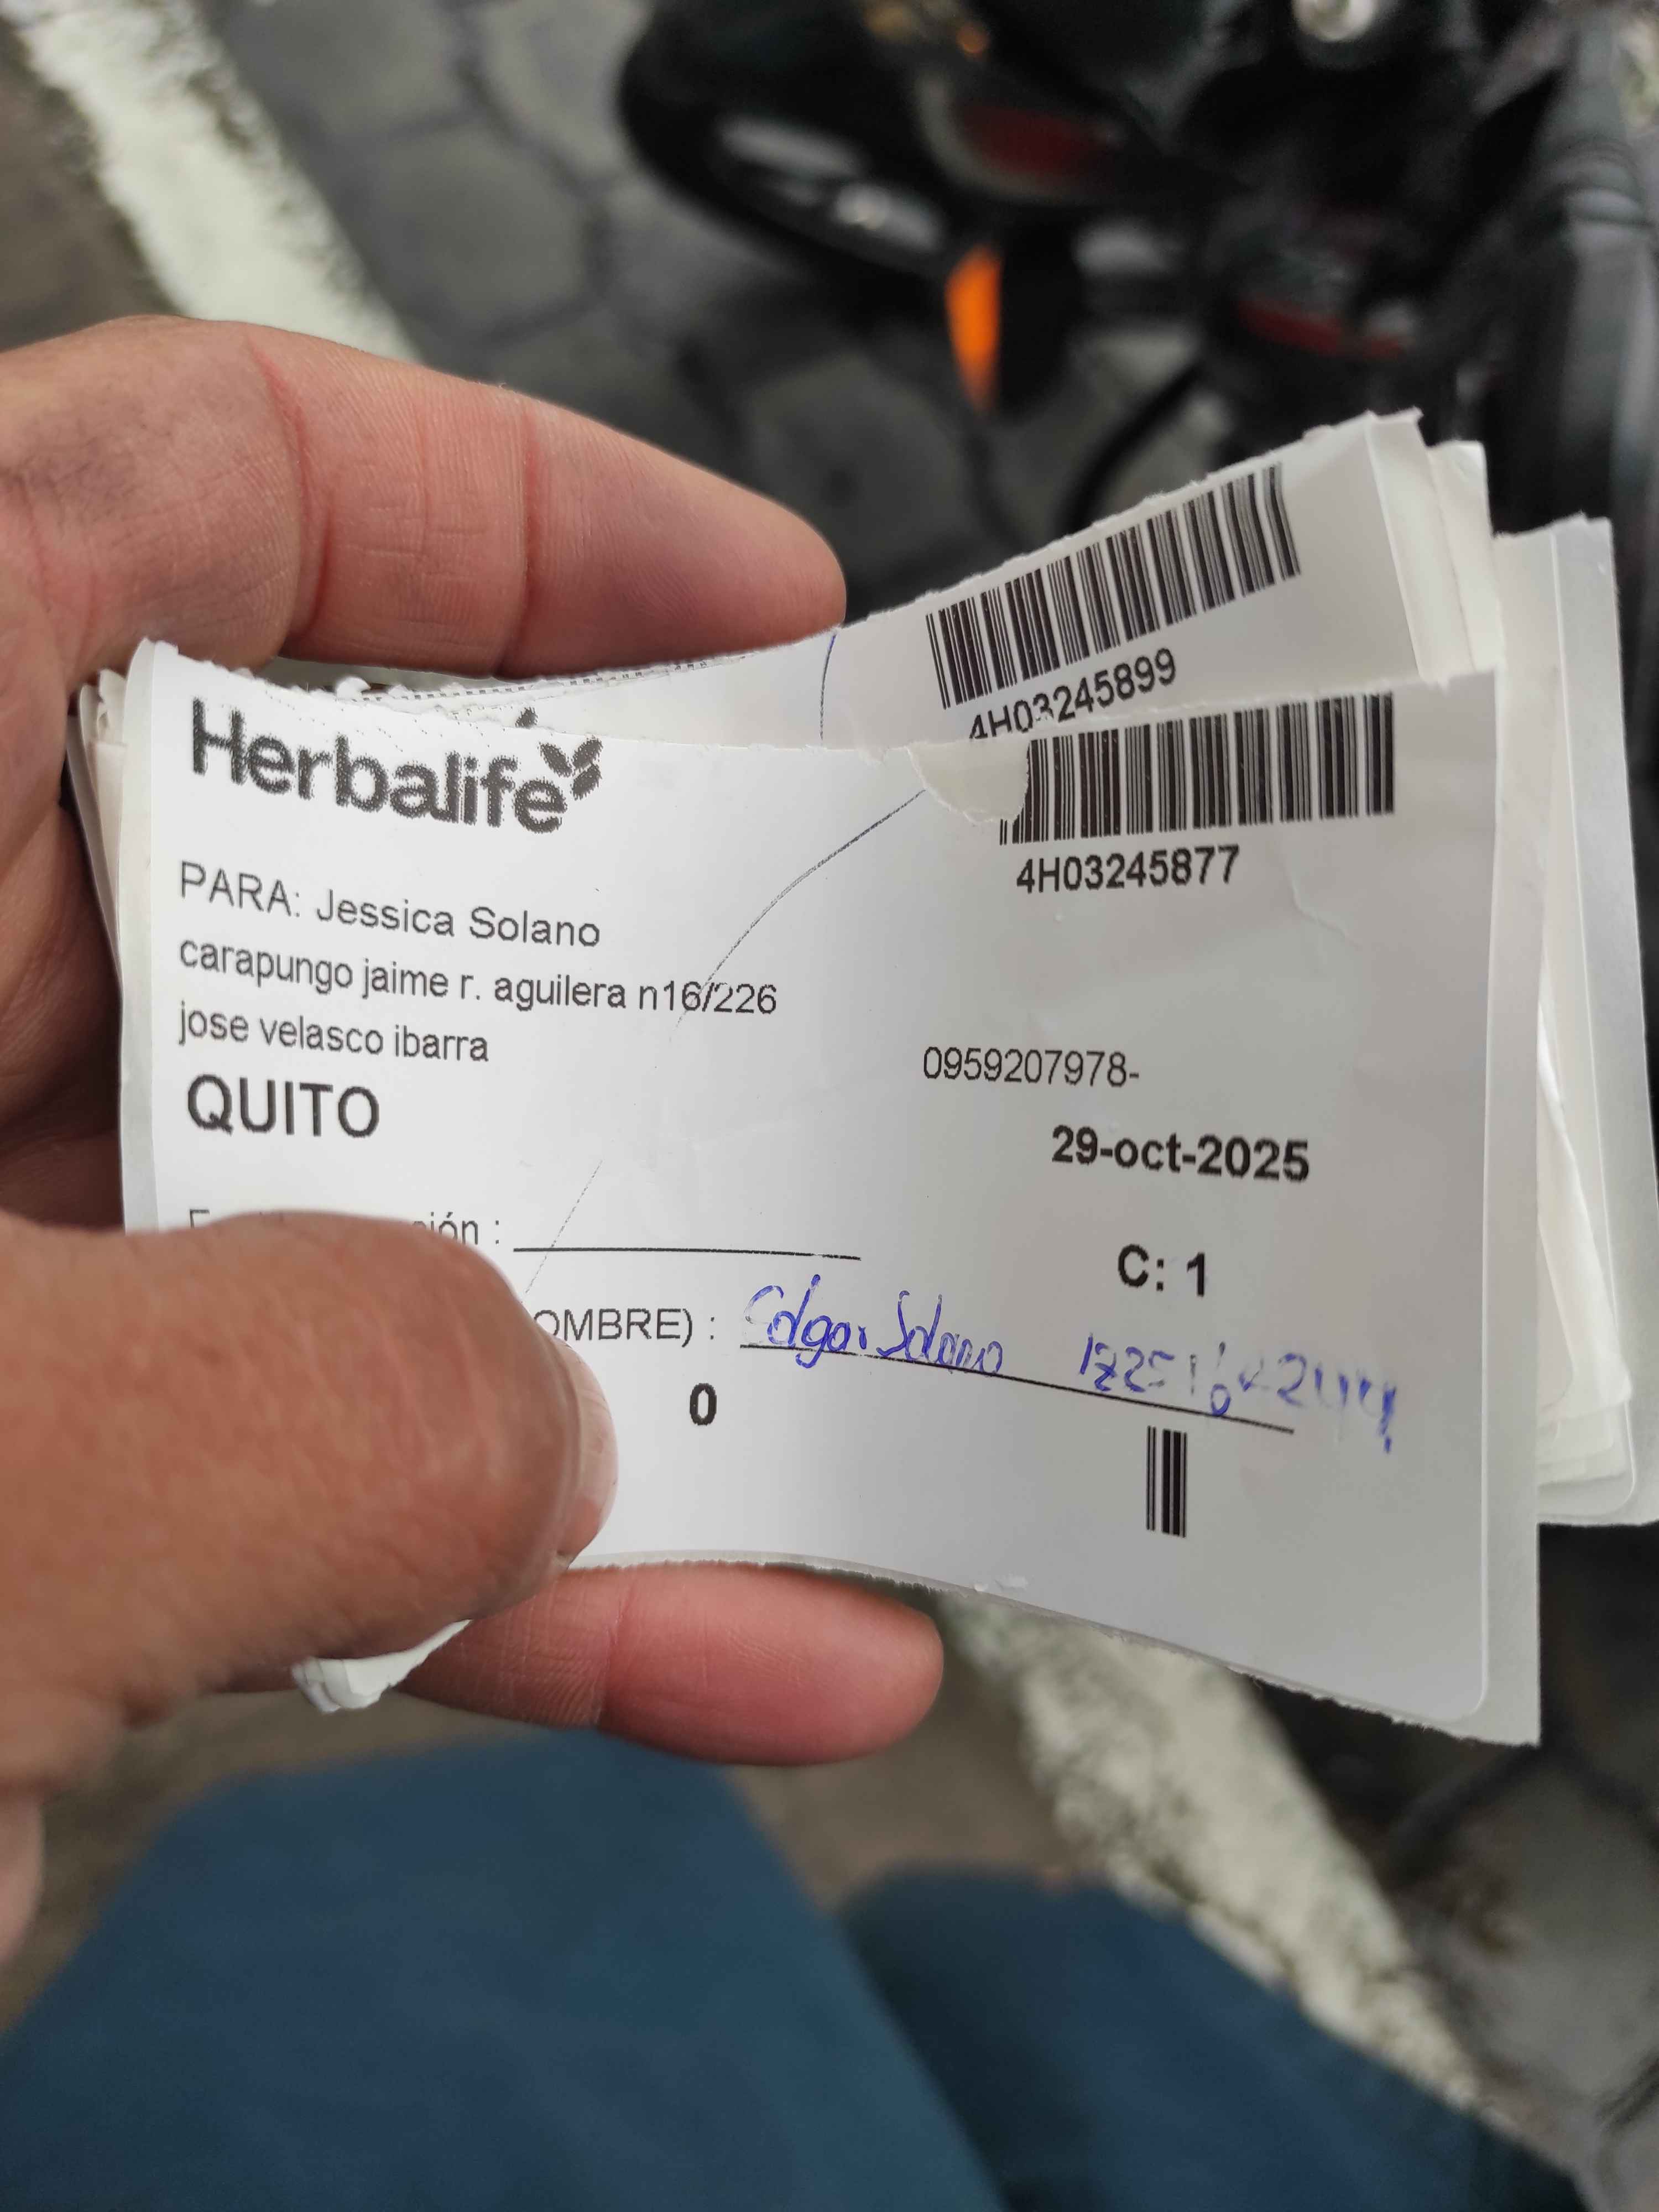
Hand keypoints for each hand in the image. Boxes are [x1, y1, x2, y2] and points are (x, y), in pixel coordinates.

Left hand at [0, 319, 941, 1963]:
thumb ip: (292, 1405)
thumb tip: (541, 1427)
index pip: (185, 496)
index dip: (508, 512)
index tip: (759, 604)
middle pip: (324, 883)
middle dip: (622, 960)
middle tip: (847, 997)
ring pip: (339, 1225)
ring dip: (614, 1332)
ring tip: (854, 1363)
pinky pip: (296, 1486)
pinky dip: (509, 1577)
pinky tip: (736, 1647)